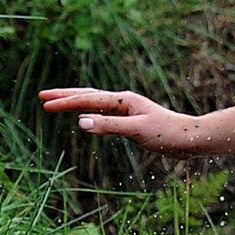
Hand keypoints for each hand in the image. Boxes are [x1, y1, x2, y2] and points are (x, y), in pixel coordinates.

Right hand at [40, 88, 209, 156]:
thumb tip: (80, 121)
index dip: (66, 102)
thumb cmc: (168, 134)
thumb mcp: (136, 131)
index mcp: (124, 101)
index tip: (45, 104)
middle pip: (89, 95)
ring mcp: (128, 111)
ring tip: (58, 103)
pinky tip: (87, 118)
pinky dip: (90, 113)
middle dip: (66, 96)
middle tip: (42, 97)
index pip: (88, 99)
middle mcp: (125, 102)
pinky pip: (104, 114)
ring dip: (76, 103)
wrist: (191, 139)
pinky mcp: (133, 121)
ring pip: (96, 103)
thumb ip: (109, 126)